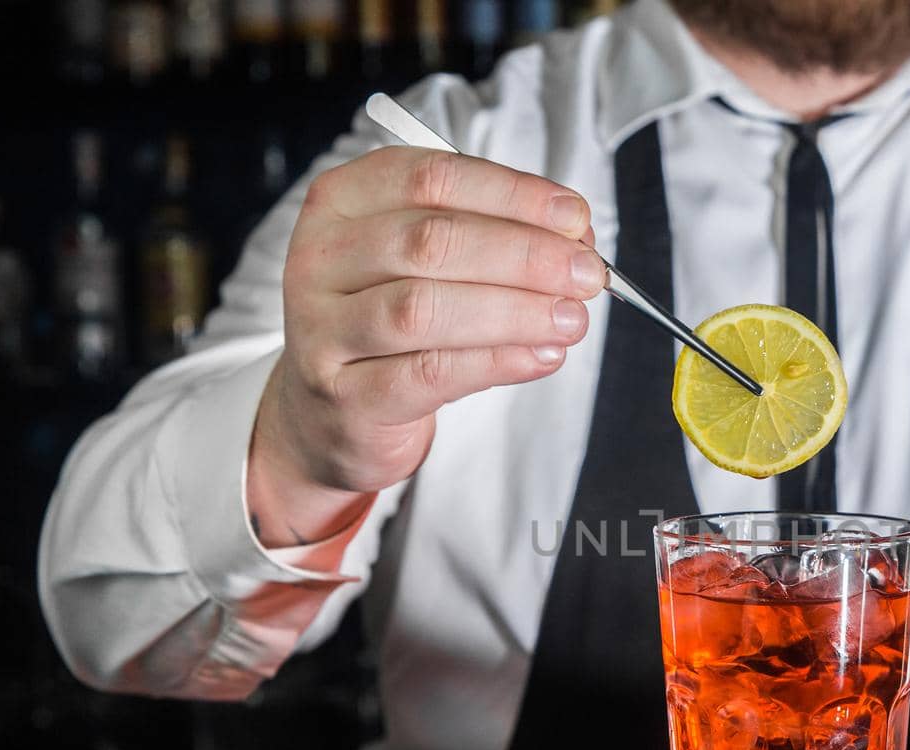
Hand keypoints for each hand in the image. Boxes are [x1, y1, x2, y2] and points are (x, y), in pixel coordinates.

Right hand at [249, 146, 604, 546]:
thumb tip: (574, 239)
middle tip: (587, 274)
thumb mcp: (427, 263)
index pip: (430, 178)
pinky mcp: (346, 395)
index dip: (512, 194)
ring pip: (424, 309)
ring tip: (572, 318)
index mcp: (343, 201)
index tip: (575, 217)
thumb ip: (491, 237)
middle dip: (524, 254)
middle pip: (430, 242)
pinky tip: (542, 355)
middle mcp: (321, 258)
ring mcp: (324, 330)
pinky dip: (496, 361)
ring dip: (515, 311)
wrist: (331, 410)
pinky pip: (429, 373)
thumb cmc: (390, 321)